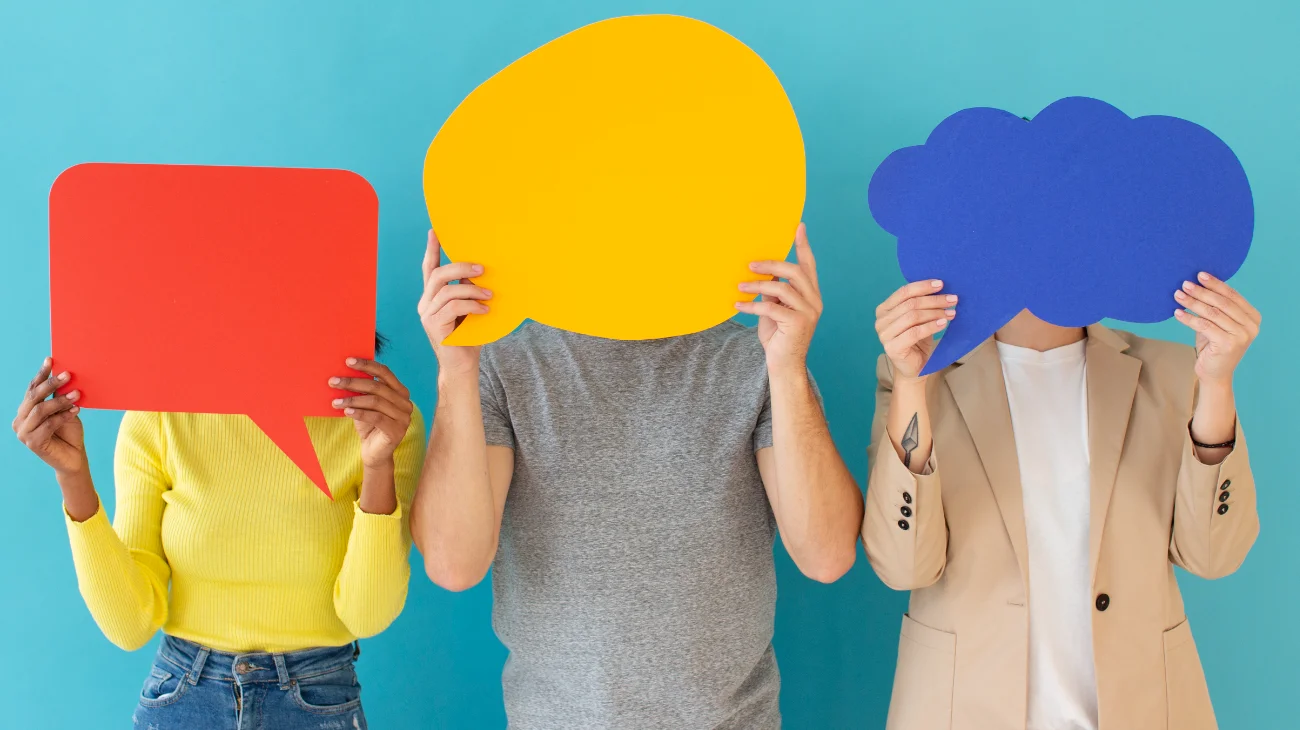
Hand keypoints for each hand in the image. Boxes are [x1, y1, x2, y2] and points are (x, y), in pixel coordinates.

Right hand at [13, 357, 87, 474]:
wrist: (74, 458)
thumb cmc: (70, 433)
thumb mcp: (66, 410)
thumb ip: (61, 397)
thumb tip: (65, 375)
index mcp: (26, 410)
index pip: (32, 388)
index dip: (41, 374)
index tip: (50, 359)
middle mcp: (20, 420)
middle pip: (34, 397)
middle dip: (51, 384)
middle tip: (68, 375)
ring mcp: (23, 432)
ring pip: (40, 410)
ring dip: (60, 401)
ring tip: (77, 394)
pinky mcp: (32, 443)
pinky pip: (48, 425)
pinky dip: (62, 416)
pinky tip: (75, 411)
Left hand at [331, 359, 413, 468]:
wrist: (374, 453)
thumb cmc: (369, 426)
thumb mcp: (365, 404)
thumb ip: (362, 390)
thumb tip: (344, 372)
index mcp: (401, 392)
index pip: (385, 372)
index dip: (367, 365)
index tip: (348, 361)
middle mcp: (406, 403)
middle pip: (377, 386)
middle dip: (353, 382)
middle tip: (333, 381)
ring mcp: (404, 418)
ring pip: (375, 402)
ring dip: (352, 399)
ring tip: (335, 401)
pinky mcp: (397, 431)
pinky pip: (376, 417)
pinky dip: (359, 413)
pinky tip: (345, 411)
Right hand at [419, 229, 490, 375]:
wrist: (463, 366)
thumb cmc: (470, 337)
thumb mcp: (472, 308)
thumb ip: (470, 291)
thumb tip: (482, 271)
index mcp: (432, 296)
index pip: (429, 268)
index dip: (432, 249)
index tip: (435, 231)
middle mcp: (425, 303)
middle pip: (437, 274)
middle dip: (460, 267)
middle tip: (482, 269)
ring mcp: (427, 314)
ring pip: (446, 290)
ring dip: (471, 289)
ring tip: (490, 294)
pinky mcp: (433, 325)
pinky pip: (452, 307)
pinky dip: (471, 305)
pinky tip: (485, 309)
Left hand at [737, 223, 822, 371]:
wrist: (783, 365)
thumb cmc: (778, 336)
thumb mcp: (774, 308)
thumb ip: (773, 291)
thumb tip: (761, 273)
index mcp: (811, 294)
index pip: (809, 265)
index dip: (804, 246)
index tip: (799, 226)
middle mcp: (814, 301)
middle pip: (795, 272)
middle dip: (771, 265)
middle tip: (750, 265)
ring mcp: (808, 312)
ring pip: (782, 288)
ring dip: (757, 285)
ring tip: (740, 286)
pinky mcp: (797, 324)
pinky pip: (771, 307)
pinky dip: (752, 305)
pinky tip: (738, 305)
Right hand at [874, 280, 956, 380]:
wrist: (915, 369)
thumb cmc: (917, 342)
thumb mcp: (919, 319)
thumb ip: (921, 304)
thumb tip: (939, 286)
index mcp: (884, 309)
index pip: (903, 292)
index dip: (923, 286)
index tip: (941, 284)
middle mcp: (881, 321)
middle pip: (910, 304)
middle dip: (934, 300)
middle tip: (952, 299)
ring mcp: (884, 335)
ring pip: (912, 316)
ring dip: (935, 312)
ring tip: (951, 312)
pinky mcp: (892, 347)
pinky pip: (915, 332)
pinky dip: (931, 326)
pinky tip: (943, 323)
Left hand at [1174, 271, 1260, 384]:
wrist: (1215, 374)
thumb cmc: (1214, 346)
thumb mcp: (1217, 324)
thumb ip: (1216, 307)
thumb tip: (1198, 283)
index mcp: (1252, 317)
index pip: (1233, 296)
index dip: (1216, 284)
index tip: (1200, 274)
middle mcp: (1251, 326)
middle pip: (1222, 303)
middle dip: (1202, 292)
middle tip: (1185, 284)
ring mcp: (1241, 336)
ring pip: (1212, 313)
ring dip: (1193, 303)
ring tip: (1178, 295)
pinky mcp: (1228, 344)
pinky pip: (1204, 326)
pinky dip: (1189, 318)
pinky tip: (1177, 313)